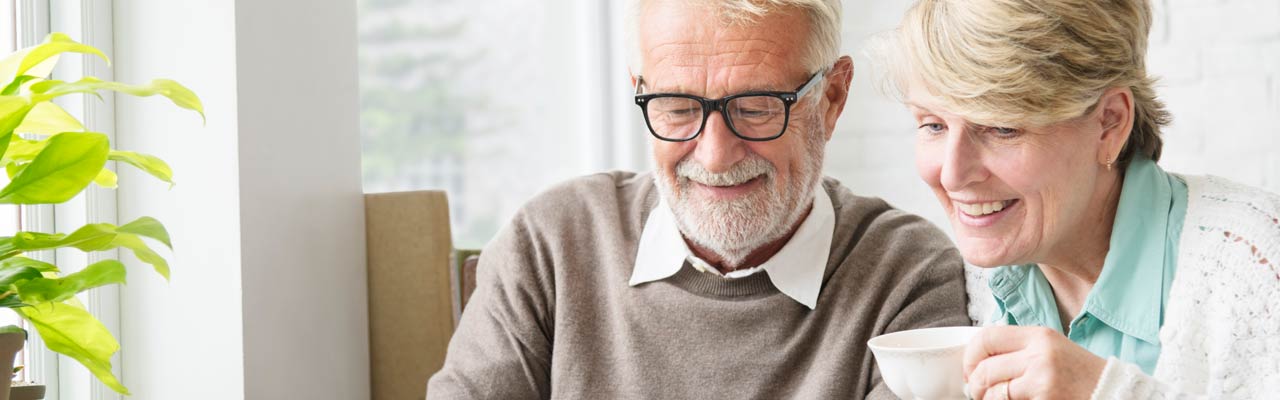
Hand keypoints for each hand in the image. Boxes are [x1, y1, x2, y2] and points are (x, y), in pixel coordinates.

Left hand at [963, 326, 1105, 399]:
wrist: (1114, 392)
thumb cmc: (1081, 375)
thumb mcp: (1051, 349)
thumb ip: (1020, 349)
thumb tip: (981, 358)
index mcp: (1039, 334)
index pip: (987, 337)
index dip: (971, 356)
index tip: (971, 369)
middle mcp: (1039, 351)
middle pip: (985, 367)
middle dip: (975, 384)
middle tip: (977, 392)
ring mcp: (1042, 375)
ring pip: (993, 389)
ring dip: (987, 398)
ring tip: (993, 399)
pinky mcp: (1044, 396)